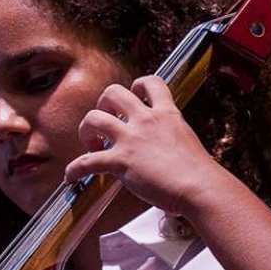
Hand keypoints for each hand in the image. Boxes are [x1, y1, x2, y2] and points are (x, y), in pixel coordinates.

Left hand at [64, 76, 230, 216]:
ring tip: (92, 145)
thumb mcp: (187, 141)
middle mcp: (146, 120)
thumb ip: (171, 137)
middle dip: (103, 105)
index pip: (150, 82)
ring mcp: (131, 139)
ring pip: (93, 118)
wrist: (199, 186)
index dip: (138, 86)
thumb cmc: (199, 172)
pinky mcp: (121, 161)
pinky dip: (74, 169)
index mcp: (166, 114)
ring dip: (86, 130)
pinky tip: (71, 176)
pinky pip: (86, 161)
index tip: (135, 97)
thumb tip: (165, 150)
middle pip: (113, 93)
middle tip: (107, 122)